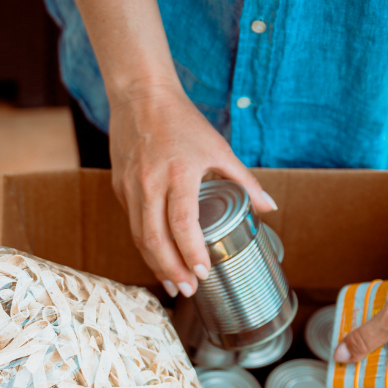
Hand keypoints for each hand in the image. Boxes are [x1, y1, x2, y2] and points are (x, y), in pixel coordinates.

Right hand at [108, 79, 277, 297]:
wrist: (140, 97)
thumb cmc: (182, 121)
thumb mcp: (218, 147)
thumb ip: (243, 180)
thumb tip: (269, 208)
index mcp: (178, 172)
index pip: (182, 222)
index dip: (191, 251)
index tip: (203, 272)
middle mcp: (150, 183)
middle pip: (155, 238)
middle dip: (171, 269)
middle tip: (187, 290)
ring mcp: (130, 187)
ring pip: (138, 236)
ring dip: (155, 264)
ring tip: (172, 283)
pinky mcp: (119, 187)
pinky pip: (132, 223)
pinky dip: (145, 245)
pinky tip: (158, 257)